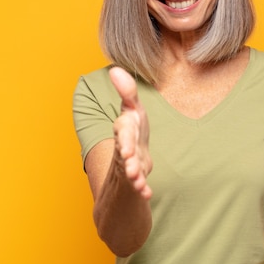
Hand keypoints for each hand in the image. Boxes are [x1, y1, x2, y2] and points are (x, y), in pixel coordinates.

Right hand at [109, 67, 152, 198]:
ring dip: (134, 177)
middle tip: (131, 168)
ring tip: (139, 182)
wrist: (132, 154)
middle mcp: (123, 147)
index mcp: (123, 129)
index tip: (127, 145)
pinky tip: (147, 194)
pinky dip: (142, 190)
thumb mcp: (132, 108)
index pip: (123, 131)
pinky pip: (138, 185)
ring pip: (130, 171)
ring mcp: (129, 164)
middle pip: (124, 153)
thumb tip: (115, 69)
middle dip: (127, 160)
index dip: (124, 138)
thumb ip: (127, 91)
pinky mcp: (136, 178)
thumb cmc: (134, 128)